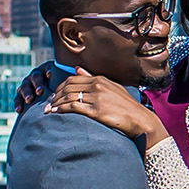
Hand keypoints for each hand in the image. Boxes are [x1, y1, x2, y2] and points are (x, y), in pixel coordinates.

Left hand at [44, 71, 165, 144]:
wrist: (140, 120)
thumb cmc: (127, 106)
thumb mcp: (112, 88)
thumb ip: (93, 78)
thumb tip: (78, 69)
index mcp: (100, 79)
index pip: (73, 79)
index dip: (60, 87)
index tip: (55, 95)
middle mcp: (97, 86)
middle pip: (68, 87)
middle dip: (55, 95)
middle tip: (48, 103)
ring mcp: (97, 97)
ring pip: (68, 97)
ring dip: (56, 103)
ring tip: (49, 110)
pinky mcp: (96, 110)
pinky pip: (73, 107)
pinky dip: (61, 109)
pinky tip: (56, 113)